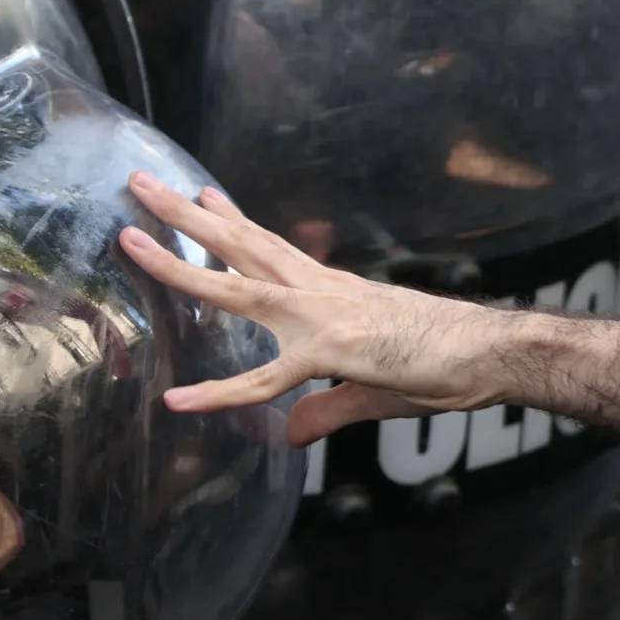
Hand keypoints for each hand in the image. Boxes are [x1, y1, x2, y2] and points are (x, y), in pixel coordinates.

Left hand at [116, 173, 511, 437]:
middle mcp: (321, 292)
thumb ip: (324, 410)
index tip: (204, 196)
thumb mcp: (372, 390)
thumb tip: (291, 433)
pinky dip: (220, 391)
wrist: (488, 354)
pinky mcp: (332, 352)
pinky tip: (179, 401)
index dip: (233, 222)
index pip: (272, 248)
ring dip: (179, 262)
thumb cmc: (445, 363)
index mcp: (334, 292)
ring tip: (131, 235)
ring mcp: (323, 316)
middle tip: (142, 185)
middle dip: (187, 217)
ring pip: (237, 284)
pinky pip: (265, 378)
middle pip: (242, 246)